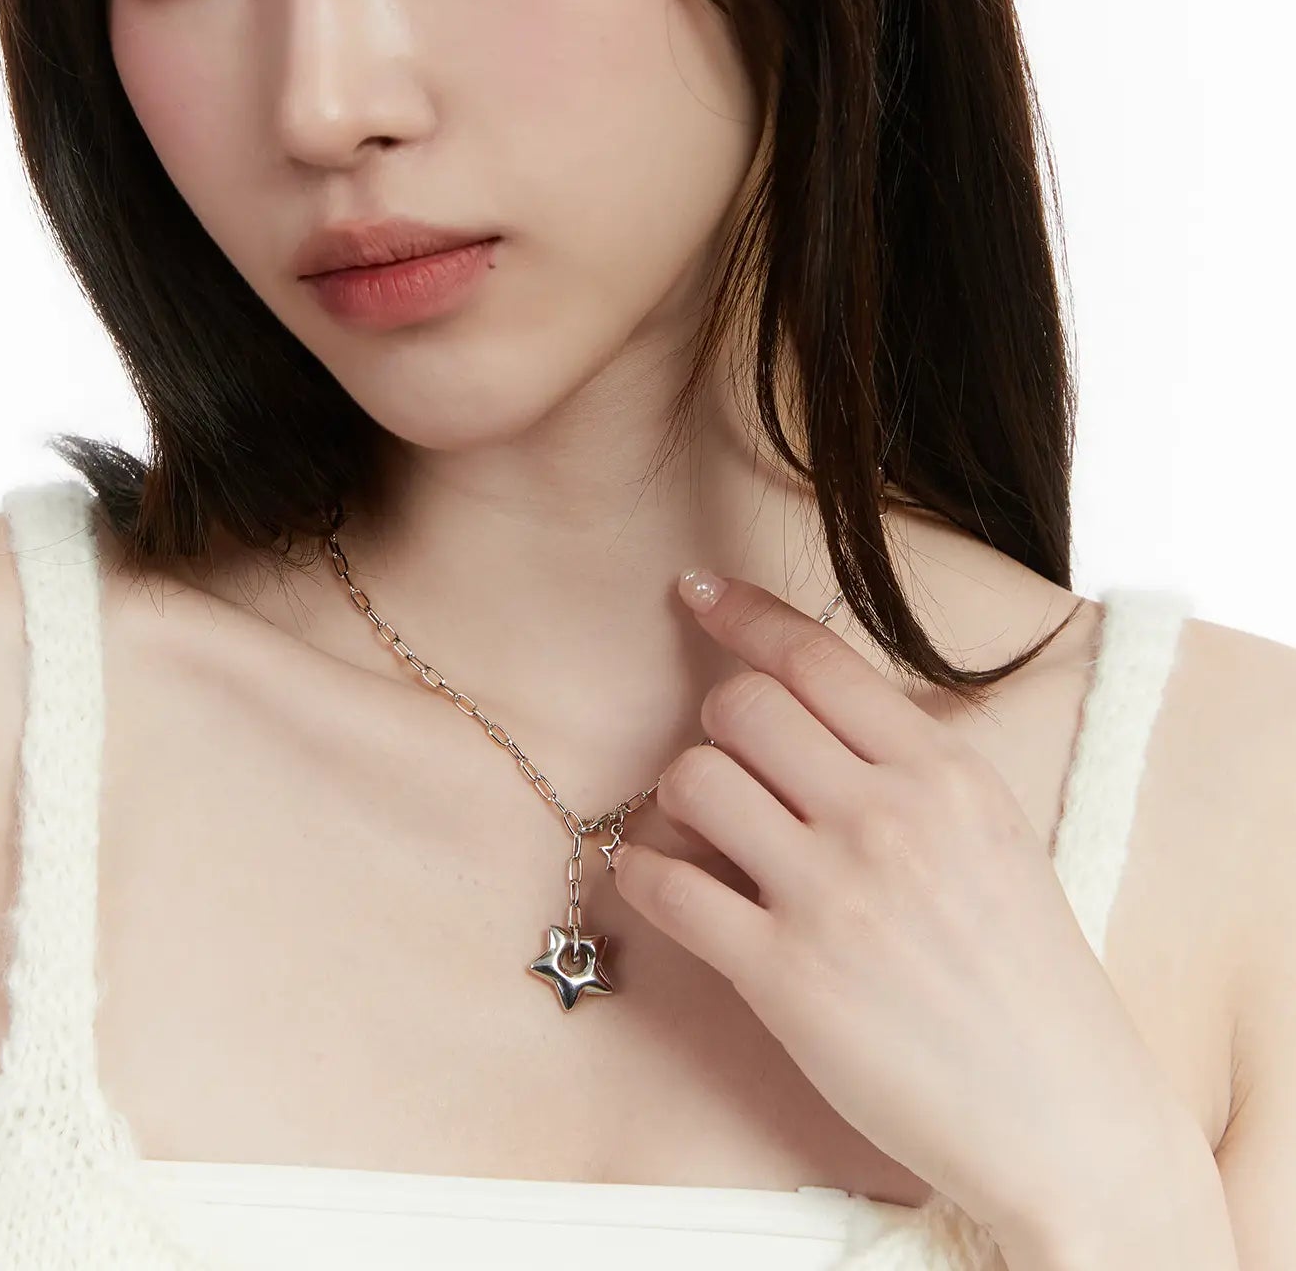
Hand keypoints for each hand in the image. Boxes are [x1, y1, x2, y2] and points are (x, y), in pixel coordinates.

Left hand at [610, 569, 1185, 1243]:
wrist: (1064, 1116)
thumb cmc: (1028, 976)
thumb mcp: (994, 833)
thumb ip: (910, 764)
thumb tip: (813, 700)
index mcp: (944, 773)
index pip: (815, 657)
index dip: (742, 614)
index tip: (697, 592)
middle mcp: (886, 817)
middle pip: (741, 705)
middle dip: (717, 724)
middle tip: (732, 764)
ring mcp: (831, 895)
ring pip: (695, 779)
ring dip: (680, 799)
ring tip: (705, 832)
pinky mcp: (784, 977)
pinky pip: (667, 888)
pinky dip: (644, 875)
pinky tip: (660, 883)